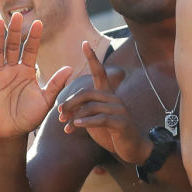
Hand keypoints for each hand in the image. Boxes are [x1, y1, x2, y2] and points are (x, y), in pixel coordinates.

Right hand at [0, 13, 72, 137]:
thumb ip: (56, 84)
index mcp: (27, 71)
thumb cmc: (30, 116)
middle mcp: (12, 69)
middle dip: (15, 31)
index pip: (30, 50)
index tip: (39, 22)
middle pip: (13, 46)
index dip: (34, 37)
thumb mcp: (46, 99)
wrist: (13, 132)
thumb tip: (69, 68)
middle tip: (16, 15)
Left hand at [57, 42, 150, 164]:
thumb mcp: (94, 119)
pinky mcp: (121, 122)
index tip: (84, 43)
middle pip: (87, 92)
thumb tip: (63, 109)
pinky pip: (100, 118)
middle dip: (70, 102)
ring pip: (91, 106)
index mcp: (108, 94)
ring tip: (65, 125)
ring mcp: (119, 110)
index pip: (100, 72)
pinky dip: (85, 122)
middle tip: (59, 113)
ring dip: (75, 115)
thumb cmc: (111, 132)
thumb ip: (82, 110)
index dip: (92, 58)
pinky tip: (76, 126)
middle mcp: (114, 98)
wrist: (131, 148)